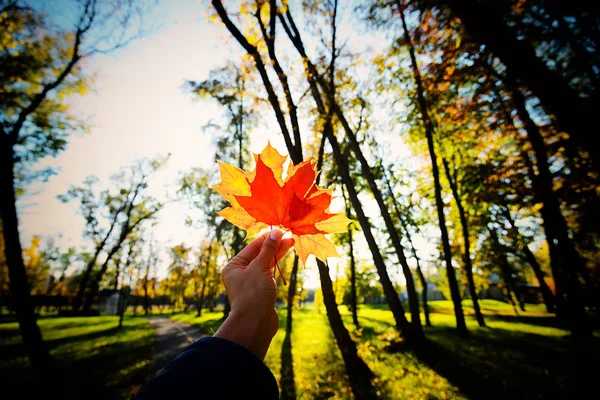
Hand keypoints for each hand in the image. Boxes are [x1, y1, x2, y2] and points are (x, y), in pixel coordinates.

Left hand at [214, 229, 292, 359]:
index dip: (267, 237)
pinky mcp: (260, 291)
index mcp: (233, 266)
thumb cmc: (253, 294)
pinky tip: (284, 257)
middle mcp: (240, 273)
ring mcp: (251, 282)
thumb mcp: (260, 268)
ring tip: (290, 242)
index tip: (280, 229)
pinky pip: (269, 274)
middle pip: (259, 254)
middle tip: (289, 235)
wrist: (254, 324)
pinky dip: (276, 265)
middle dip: (274, 245)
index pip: (252, 247)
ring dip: (277, 254)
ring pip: (265, 264)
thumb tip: (275, 232)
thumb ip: (268, 249)